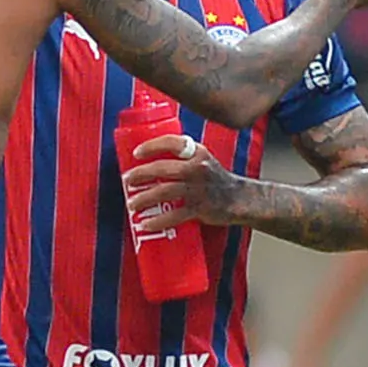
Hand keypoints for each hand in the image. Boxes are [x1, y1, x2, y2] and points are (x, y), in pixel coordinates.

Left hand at [122, 131, 240, 230]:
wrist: (240, 199)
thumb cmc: (216, 179)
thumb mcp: (202, 160)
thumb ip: (182, 156)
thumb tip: (151, 158)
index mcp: (197, 153)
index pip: (171, 142)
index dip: (152, 146)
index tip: (136, 153)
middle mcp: (198, 168)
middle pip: (163, 169)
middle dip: (141, 175)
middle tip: (127, 181)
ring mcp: (198, 189)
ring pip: (164, 192)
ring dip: (144, 198)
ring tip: (132, 204)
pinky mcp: (200, 209)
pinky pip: (174, 216)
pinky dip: (158, 221)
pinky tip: (146, 224)